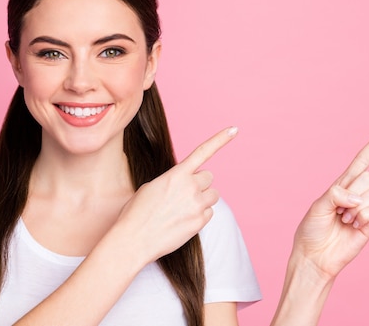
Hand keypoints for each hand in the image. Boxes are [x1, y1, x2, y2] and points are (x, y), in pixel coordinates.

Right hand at [117, 126, 237, 262]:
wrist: (134, 239)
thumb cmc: (137, 212)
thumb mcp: (152, 187)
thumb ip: (173, 181)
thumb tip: (183, 186)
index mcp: (177, 174)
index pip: (203, 152)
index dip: (220, 139)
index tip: (234, 129)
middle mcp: (190, 187)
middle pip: (209, 178)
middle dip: (200, 184)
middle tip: (184, 194)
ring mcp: (197, 205)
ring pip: (213, 195)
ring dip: (202, 199)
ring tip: (183, 208)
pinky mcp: (200, 222)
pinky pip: (209, 213)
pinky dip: (199, 215)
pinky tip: (182, 221)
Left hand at [292, 128, 368, 279]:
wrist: (315, 256)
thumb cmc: (312, 230)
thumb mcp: (317, 206)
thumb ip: (335, 194)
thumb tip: (357, 198)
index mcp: (341, 185)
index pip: (362, 161)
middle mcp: (356, 193)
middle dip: (353, 192)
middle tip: (338, 210)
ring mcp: (366, 208)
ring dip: (357, 207)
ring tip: (344, 219)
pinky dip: (364, 216)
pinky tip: (354, 226)